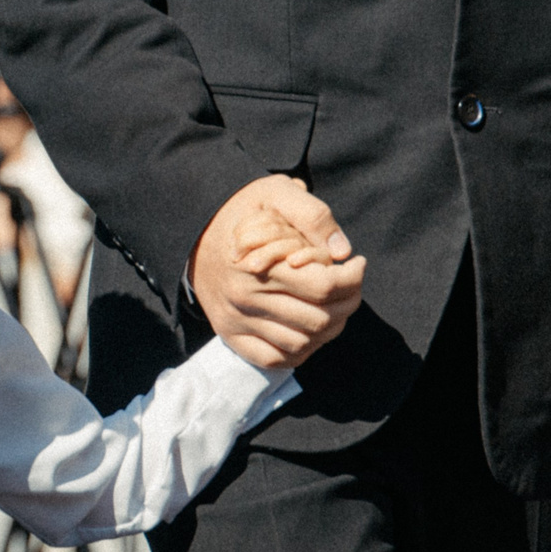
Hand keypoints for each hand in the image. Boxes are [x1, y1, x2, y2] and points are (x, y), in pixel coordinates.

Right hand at [191, 175, 364, 370]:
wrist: (193, 230)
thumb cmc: (243, 210)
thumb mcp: (276, 192)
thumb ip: (313, 216)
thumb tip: (343, 251)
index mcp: (257, 265)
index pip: (322, 287)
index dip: (352, 278)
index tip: (357, 263)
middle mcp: (245, 300)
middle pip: (318, 319)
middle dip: (348, 302)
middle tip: (351, 283)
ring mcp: (236, 322)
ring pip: (302, 344)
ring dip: (330, 328)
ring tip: (335, 304)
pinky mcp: (231, 336)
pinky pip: (275, 359)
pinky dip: (301, 351)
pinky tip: (311, 329)